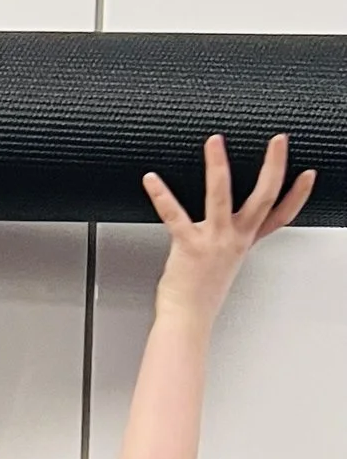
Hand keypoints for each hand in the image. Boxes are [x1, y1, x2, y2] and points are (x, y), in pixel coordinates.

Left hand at [142, 131, 312, 306]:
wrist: (187, 317)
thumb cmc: (201, 292)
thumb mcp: (225, 261)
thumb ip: (229, 239)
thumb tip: (224, 223)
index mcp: (245, 242)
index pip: (280, 216)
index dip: (297, 195)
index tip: (307, 174)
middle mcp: (234, 238)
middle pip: (263, 197)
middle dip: (273, 165)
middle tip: (278, 141)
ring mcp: (214, 241)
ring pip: (221, 196)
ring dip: (218, 166)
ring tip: (214, 142)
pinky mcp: (188, 245)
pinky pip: (174, 215)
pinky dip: (161, 195)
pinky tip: (151, 179)